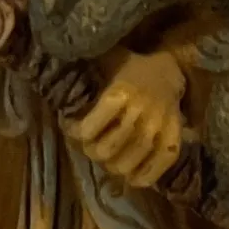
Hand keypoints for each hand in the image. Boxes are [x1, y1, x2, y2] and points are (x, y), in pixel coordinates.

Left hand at [69, 49, 186, 186]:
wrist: (172, 71)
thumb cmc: (132, 68)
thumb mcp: (109, 60)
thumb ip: (85, 62)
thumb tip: (55, 51)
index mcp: (119, 93)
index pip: (87, 130)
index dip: (75, 134)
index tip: (72, 129)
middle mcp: (139, 113)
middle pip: (105, 151)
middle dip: (92, 152)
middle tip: (91, 147)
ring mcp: (158, 130)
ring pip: (126, 164)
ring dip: (112, 166)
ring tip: (109, 158)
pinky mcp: (172, 142)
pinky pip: (154, 170)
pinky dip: (140, 177)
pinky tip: (130, 175)